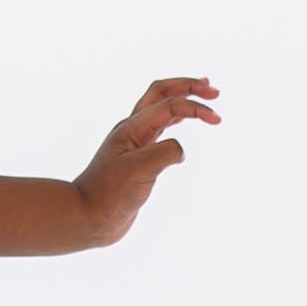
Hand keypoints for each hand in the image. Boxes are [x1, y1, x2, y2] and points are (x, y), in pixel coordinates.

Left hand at [74, 76, 219, 245]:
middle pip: (160, 93)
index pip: (168, 105)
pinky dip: (174, 120)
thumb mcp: (140, 170)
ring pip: (158, 109)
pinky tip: (181, 123)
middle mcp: (132, 130)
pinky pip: (158, 129)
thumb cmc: (109, 195)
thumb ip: (164, 153)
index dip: (195, 107)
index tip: (217, 120)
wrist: (89, 218)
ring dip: (180, 98)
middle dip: (187, 87)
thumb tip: (179, 151)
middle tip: (212, 89)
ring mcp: (133, 144)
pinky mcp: (137, 160)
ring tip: (202, 93)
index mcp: (131, 128)